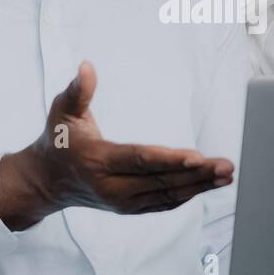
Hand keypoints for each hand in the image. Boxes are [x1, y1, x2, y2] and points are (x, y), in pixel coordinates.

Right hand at [0, 61, 234, 229]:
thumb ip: (77, 91)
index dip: (170, 159)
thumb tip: (86, 66)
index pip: (140, 160)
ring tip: (227, 174)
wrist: (46, 181)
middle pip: (161, 181)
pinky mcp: (131, 207)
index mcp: (98, 161)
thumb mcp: (61, 111)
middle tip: (227, 166)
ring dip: (200, 186)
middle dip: (197, 174)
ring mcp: (123, 202)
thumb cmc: (57, 139)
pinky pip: (165, 202)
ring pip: (168, 195)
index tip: (198, 157)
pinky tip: (210, 185)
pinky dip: (189, 194)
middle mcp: (112, 188)